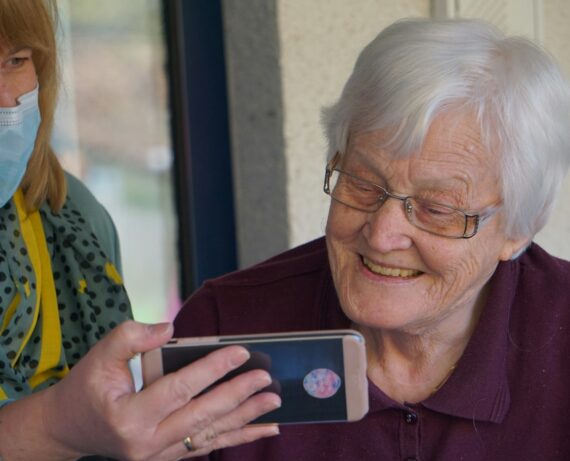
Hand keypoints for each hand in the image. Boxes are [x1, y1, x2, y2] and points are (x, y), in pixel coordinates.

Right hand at [39, 321, 280, 459]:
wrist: (69, 429)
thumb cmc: (86, 388)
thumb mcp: (99, 356)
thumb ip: (131, 336)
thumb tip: (169, 327)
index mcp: (129, 416)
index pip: (179, 388)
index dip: (212, 369)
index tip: (241, 351)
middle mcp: (146, 443)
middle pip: (202, 415)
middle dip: (238, 395)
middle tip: (266, 378)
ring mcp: (159, 455)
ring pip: (210, 434)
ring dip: (246, 418)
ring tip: (273, 403)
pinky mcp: (168, 457)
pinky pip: (207, 445)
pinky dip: (237, 436)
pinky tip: (263, 429)